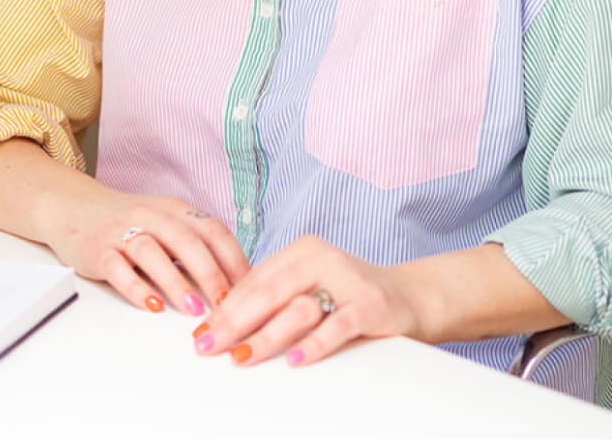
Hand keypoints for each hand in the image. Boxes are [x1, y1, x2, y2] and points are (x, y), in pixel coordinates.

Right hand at [43, 179, 250, 316]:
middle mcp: (151, 216)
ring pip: (153, 252)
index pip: (212, 229)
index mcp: (175, 210)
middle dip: (210, 273)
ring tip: (193, 310)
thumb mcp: (165, 224)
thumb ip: (194, 246)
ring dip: (176, 282)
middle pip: (187, 240)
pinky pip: (118, 268)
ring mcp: (123, 232)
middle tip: (226, 304)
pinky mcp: (98, 250)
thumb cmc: (128, 222)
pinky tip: (152, 305)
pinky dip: (136, 288)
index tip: (249, 288)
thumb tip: (234, 281)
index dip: (233, 258)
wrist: (74, 207)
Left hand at [189, 234, 425, 366]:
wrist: (410, 295)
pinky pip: (337, 325)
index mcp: (302, 250)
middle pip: (269, 291)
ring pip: (298, 308)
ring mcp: (347, 279)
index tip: (201, 331)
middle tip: (209, 346)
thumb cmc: (350, 295)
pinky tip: (294, 361)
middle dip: (234, 322)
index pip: (254, 279)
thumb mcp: (311, 286)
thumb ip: (277, 296)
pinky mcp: (370, 305)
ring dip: (266, 336)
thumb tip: (224, 323)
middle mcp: (321, 258)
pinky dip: (314, 344)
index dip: (225, 306)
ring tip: (242, 357)